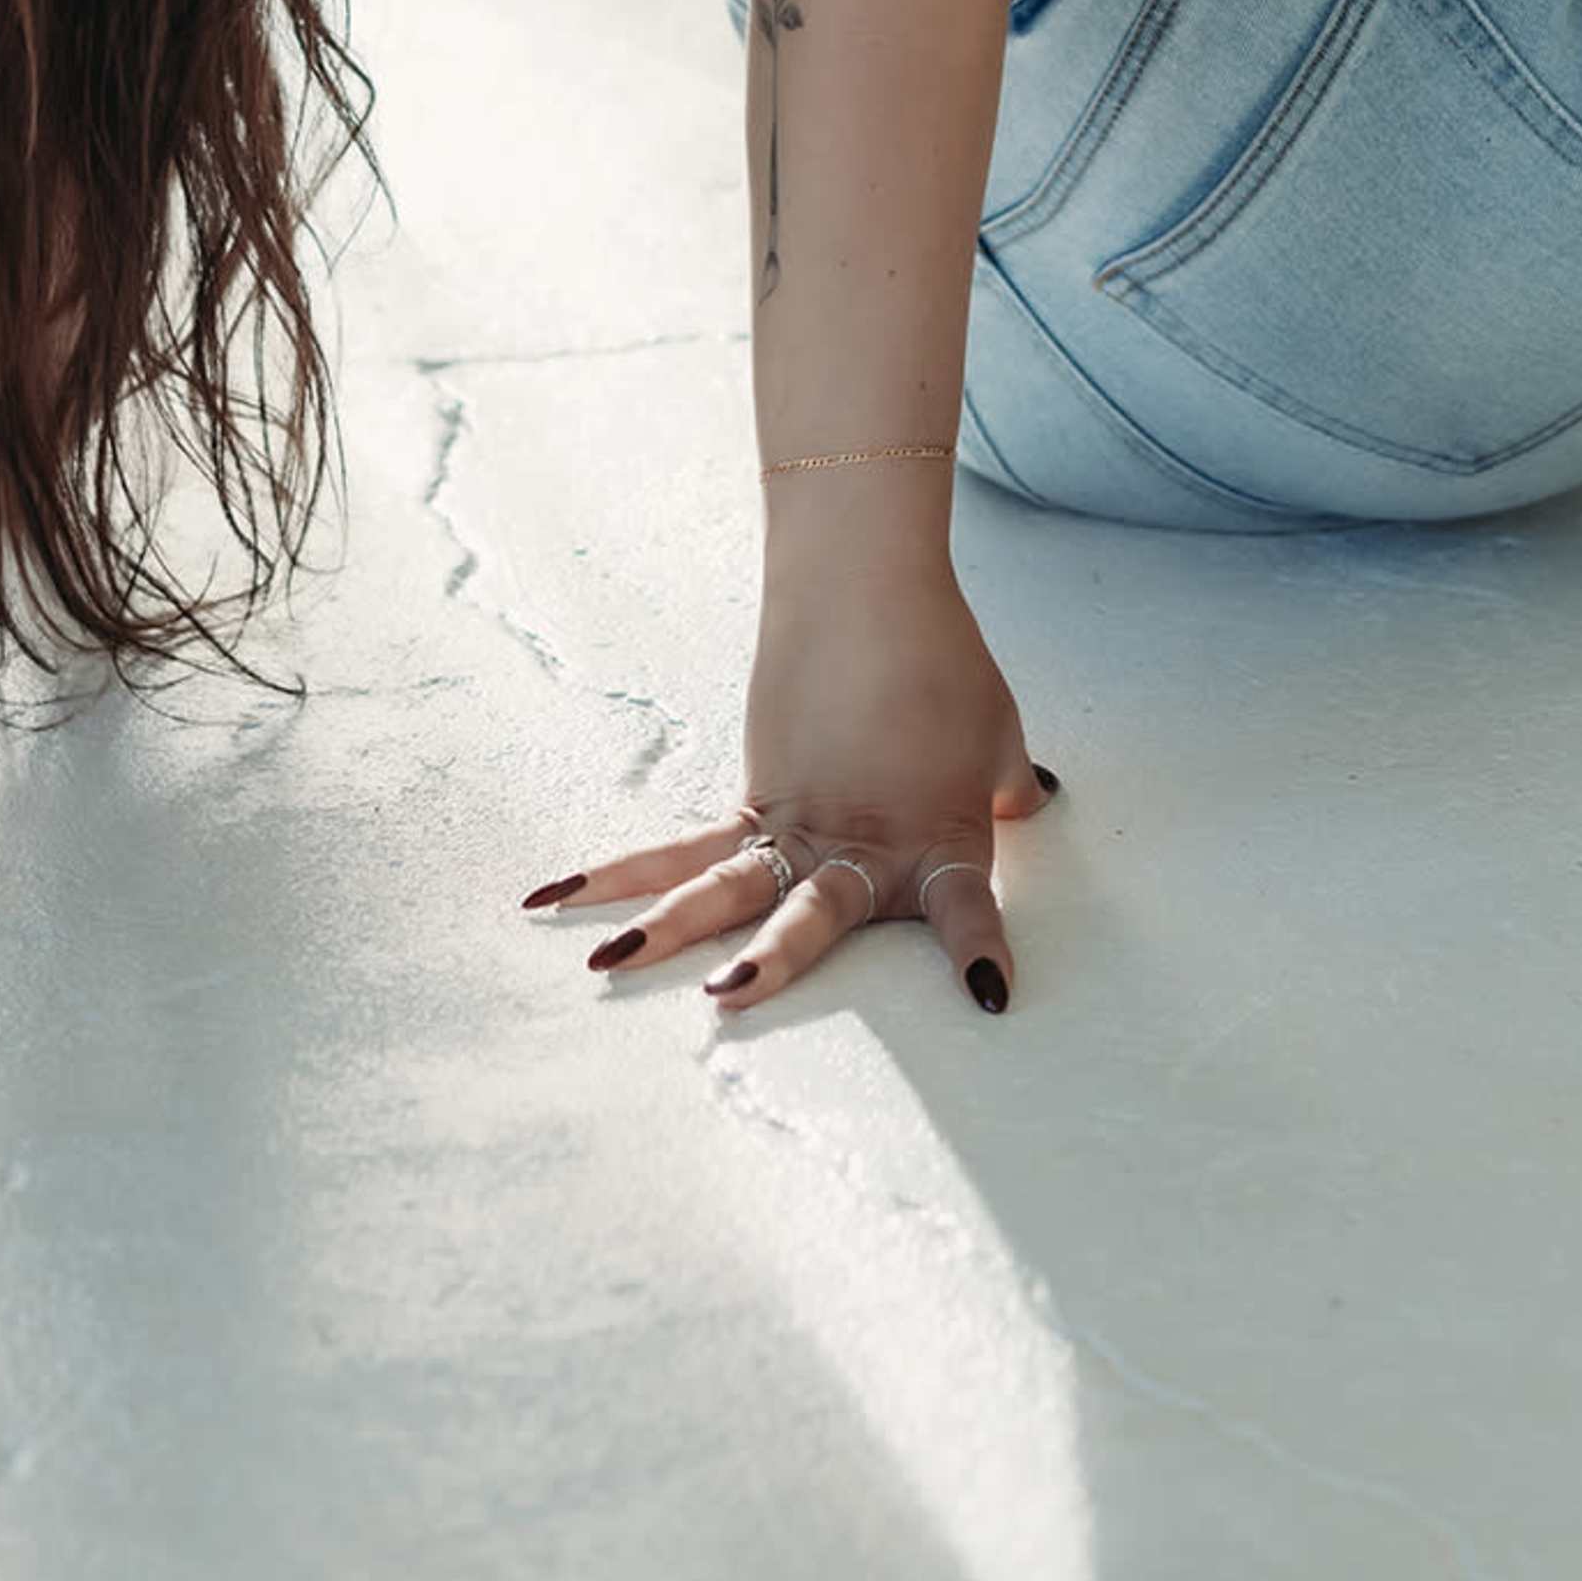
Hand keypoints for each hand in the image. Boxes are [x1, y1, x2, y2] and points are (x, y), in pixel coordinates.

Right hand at [525, 557, 1053, 1017]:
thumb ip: (1006, 785)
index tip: (991, 995)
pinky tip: (556, 894)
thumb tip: (1025, 803)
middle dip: (772, 957)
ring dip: (664, 925)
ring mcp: (796, 822)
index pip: (967, 908)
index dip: (979, 950)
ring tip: (604, 965)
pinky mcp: (755, 796)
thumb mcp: (997, 732)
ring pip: (722, 884)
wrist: (869, 585)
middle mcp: (856, 843)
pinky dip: (622, 872)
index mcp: (937, 835)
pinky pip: (684, 848)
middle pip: (812, 911)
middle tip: (728, 995)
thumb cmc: (947, 662)